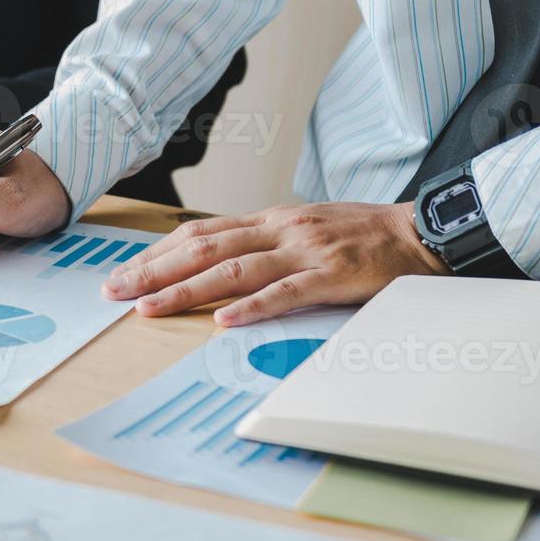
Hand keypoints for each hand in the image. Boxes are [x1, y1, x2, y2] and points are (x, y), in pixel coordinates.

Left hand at [103, 202, 450, 325]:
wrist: (425, 232)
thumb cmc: (365, 236)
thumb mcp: (307, 229)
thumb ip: (267, 243)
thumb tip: (221, 263)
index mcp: (271, 220)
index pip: (201, 233)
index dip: (159, 252)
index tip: (125, 271)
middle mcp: (280, 230)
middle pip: (204, 249)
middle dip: (154, 271)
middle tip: (114, 291)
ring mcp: (305, 251)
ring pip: (234, 270)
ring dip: (186, 290)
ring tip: (149, 308)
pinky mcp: (333, 276)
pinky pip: (287, 293)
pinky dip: (253, 307)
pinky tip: (224, 320)